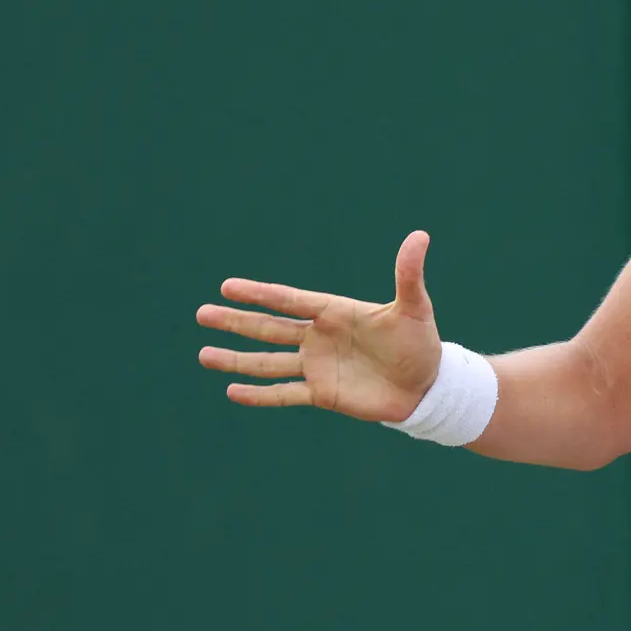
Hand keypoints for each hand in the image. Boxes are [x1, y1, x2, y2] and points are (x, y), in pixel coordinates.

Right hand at [196, 230, 443, 420]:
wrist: (428, 387)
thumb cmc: (421, 344)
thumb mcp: (414, 308)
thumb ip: (408, 275)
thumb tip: (420, 235)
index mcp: (335, 313)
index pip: (290, 300)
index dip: (259, 295)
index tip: (227, 287)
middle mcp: (319, 337)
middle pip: (269, 328)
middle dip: (236, 321)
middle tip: (202, 313)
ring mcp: (318, 366)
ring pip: (268, 361)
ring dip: (236, 360)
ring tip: (204, 354)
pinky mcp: (322, 394)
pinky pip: (284, 393)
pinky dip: (259, 394)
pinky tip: (232, 392)